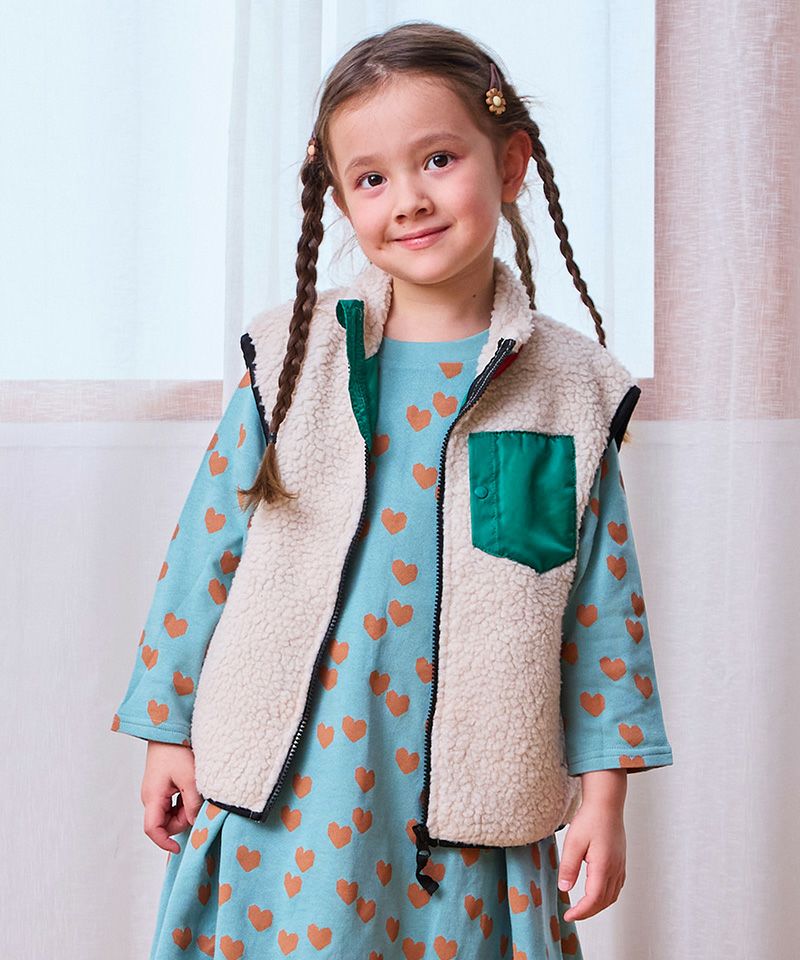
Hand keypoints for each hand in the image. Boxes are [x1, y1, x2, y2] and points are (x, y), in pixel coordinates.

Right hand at [141, 741, 203, 852]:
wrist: (168, 729)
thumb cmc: (176, 750)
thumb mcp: (190, 778)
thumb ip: (192, 803)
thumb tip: (195, 823)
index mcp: (153, 797)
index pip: (153, 830)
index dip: (164, 843)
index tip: (179, 848)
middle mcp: (150, 797)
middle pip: (165, 823)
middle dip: (183, 819)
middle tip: (198, 802)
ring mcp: (155, 792)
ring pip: (171, 813)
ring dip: (185, 809)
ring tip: (196, 790)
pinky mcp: (161, 786)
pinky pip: (172, 803)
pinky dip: (184, 801)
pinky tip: (193, 788)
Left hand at [557, 777, 626, 921]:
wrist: (606, 804)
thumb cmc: (590, 819)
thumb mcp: (573, 842)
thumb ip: (568, 867)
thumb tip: (564, 888)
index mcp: (603, 867)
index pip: (594, 899)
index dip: (581, 912)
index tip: (569, 915)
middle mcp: (615, 869)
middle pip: (604, 902)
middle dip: (589, 912)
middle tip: (573, 913)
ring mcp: (620, 866)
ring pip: (612, 896)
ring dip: (598, 906)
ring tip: (582, 907)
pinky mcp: (620, 862)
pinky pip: (616, 887)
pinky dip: (606, 896)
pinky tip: (596, 893)